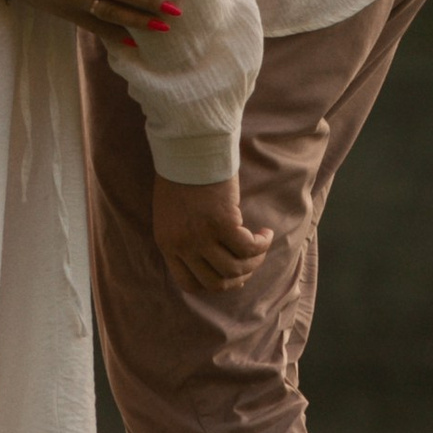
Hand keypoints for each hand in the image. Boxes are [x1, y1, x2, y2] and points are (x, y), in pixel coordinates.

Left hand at [153, 175, 273, 293]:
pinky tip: (265, 233)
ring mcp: (202, 236)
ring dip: (255, 260)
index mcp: (167, 244)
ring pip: (236, 268)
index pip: (188, 284)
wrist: (188, 148)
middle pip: (216, 282)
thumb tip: (211, 256)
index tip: (228, 274)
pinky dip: (262, 244)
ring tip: (261, 244)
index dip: (213, 284)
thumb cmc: (181, 175)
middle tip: (250, 261)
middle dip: (239, 276)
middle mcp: (183, 245)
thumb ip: (184, 237)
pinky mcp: (223, 223)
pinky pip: (249, 247)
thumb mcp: (171, 214)